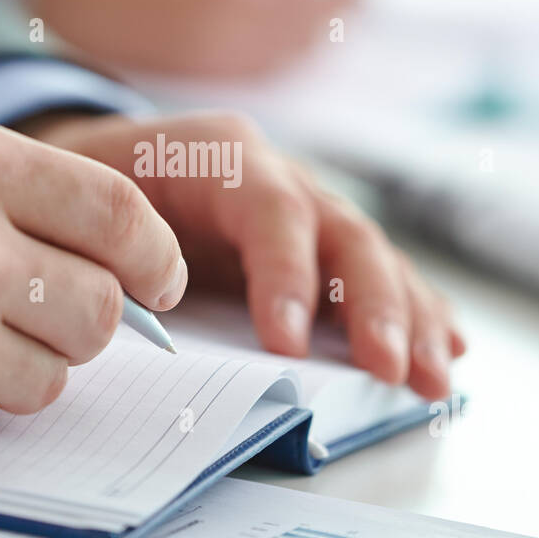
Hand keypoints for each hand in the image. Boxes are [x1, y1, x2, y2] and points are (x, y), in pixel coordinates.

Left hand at [23, 112, 465, 399]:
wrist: (114, 156)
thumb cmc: (97, 181)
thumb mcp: (90, 201)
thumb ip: (121, 249)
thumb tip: (153, 319)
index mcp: (221, 155)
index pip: (271, 209)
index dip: (286, 274)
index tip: (285, 346)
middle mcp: (280, 175)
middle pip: (345, 231)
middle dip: (373, 305)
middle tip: (388, 370)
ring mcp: (309, 207)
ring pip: (374, 256)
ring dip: (410, 320)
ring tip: (434, 382)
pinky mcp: (320, 243)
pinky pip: (377, 274)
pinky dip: (417, 311)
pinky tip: (448, 348)